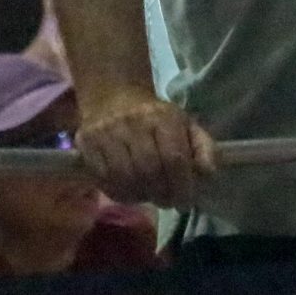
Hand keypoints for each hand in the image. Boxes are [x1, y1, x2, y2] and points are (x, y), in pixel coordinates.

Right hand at [74, 87, 216, 207]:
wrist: (113, 94)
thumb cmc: (155, 117)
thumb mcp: (185, 124)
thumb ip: (204, 148)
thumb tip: (209, 174)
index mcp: (162, 116)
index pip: (174, 158)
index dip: (182, 186)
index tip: (186, 201)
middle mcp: (133, 123)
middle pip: (149, 171)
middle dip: (162, 194)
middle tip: (168, 201)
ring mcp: (106, 133)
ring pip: (125, 179)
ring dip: (141, 195)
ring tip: (149, 195)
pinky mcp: (86, 143)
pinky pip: (104, 180)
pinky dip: (120, 192)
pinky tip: (130, 190)